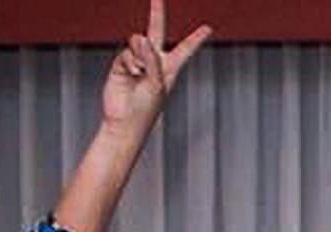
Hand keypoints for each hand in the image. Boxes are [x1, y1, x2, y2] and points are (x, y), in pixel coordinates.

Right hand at [99, 3, 208, 133]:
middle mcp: (154, 62)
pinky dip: (129, 62)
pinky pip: (126, 52)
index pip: (185, 49)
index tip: (209, 28)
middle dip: (156, 13)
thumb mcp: (156, 84)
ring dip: (139, 53)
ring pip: (137, 41)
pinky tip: (131, 74)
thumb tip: (142, 39)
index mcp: (170, 68)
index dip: (196, 38)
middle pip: (156, 31)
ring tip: (140, 71)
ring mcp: (137, 61)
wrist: (125, 120)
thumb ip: (152, 61)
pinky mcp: (121, 64)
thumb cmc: (146, 108)